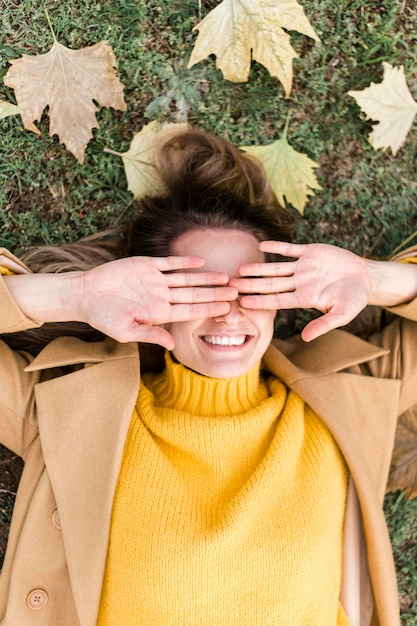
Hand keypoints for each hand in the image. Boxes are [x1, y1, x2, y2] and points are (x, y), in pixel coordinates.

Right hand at [5, 256, 237, 348]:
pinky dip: (184, 261)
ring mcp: (155, 280)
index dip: (209, 309)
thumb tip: (172, 344)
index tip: (228, 309)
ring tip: (226, 277)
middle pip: (194, 294)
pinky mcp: (146, 265)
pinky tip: (201, 261)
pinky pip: (169, 263)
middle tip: (237, 291)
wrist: (85, 294)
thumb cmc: (103, 316)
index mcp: (159, 313)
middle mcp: (161, 296)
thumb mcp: (125, 330)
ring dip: (206, 278)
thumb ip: (150, 334)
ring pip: (186, 278)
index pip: (190, 311)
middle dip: (215, 294)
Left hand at [229, 241, 369, 341]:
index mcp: (305, 298)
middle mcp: (300, 283)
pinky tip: (262, 245)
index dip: (260, 301)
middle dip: (251, 286)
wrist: (365, 278)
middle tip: (231, 286)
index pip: (277, 301)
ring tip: (241, 269)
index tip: (243, 303)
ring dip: (259, 268)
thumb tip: (305, 338)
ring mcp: (303, 267)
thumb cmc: (355, 299)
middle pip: (270, 285)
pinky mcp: (310, 252)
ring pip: (276, 268)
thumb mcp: (342, 314)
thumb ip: (323, 324)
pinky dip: (277, 247)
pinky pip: (290, 250)